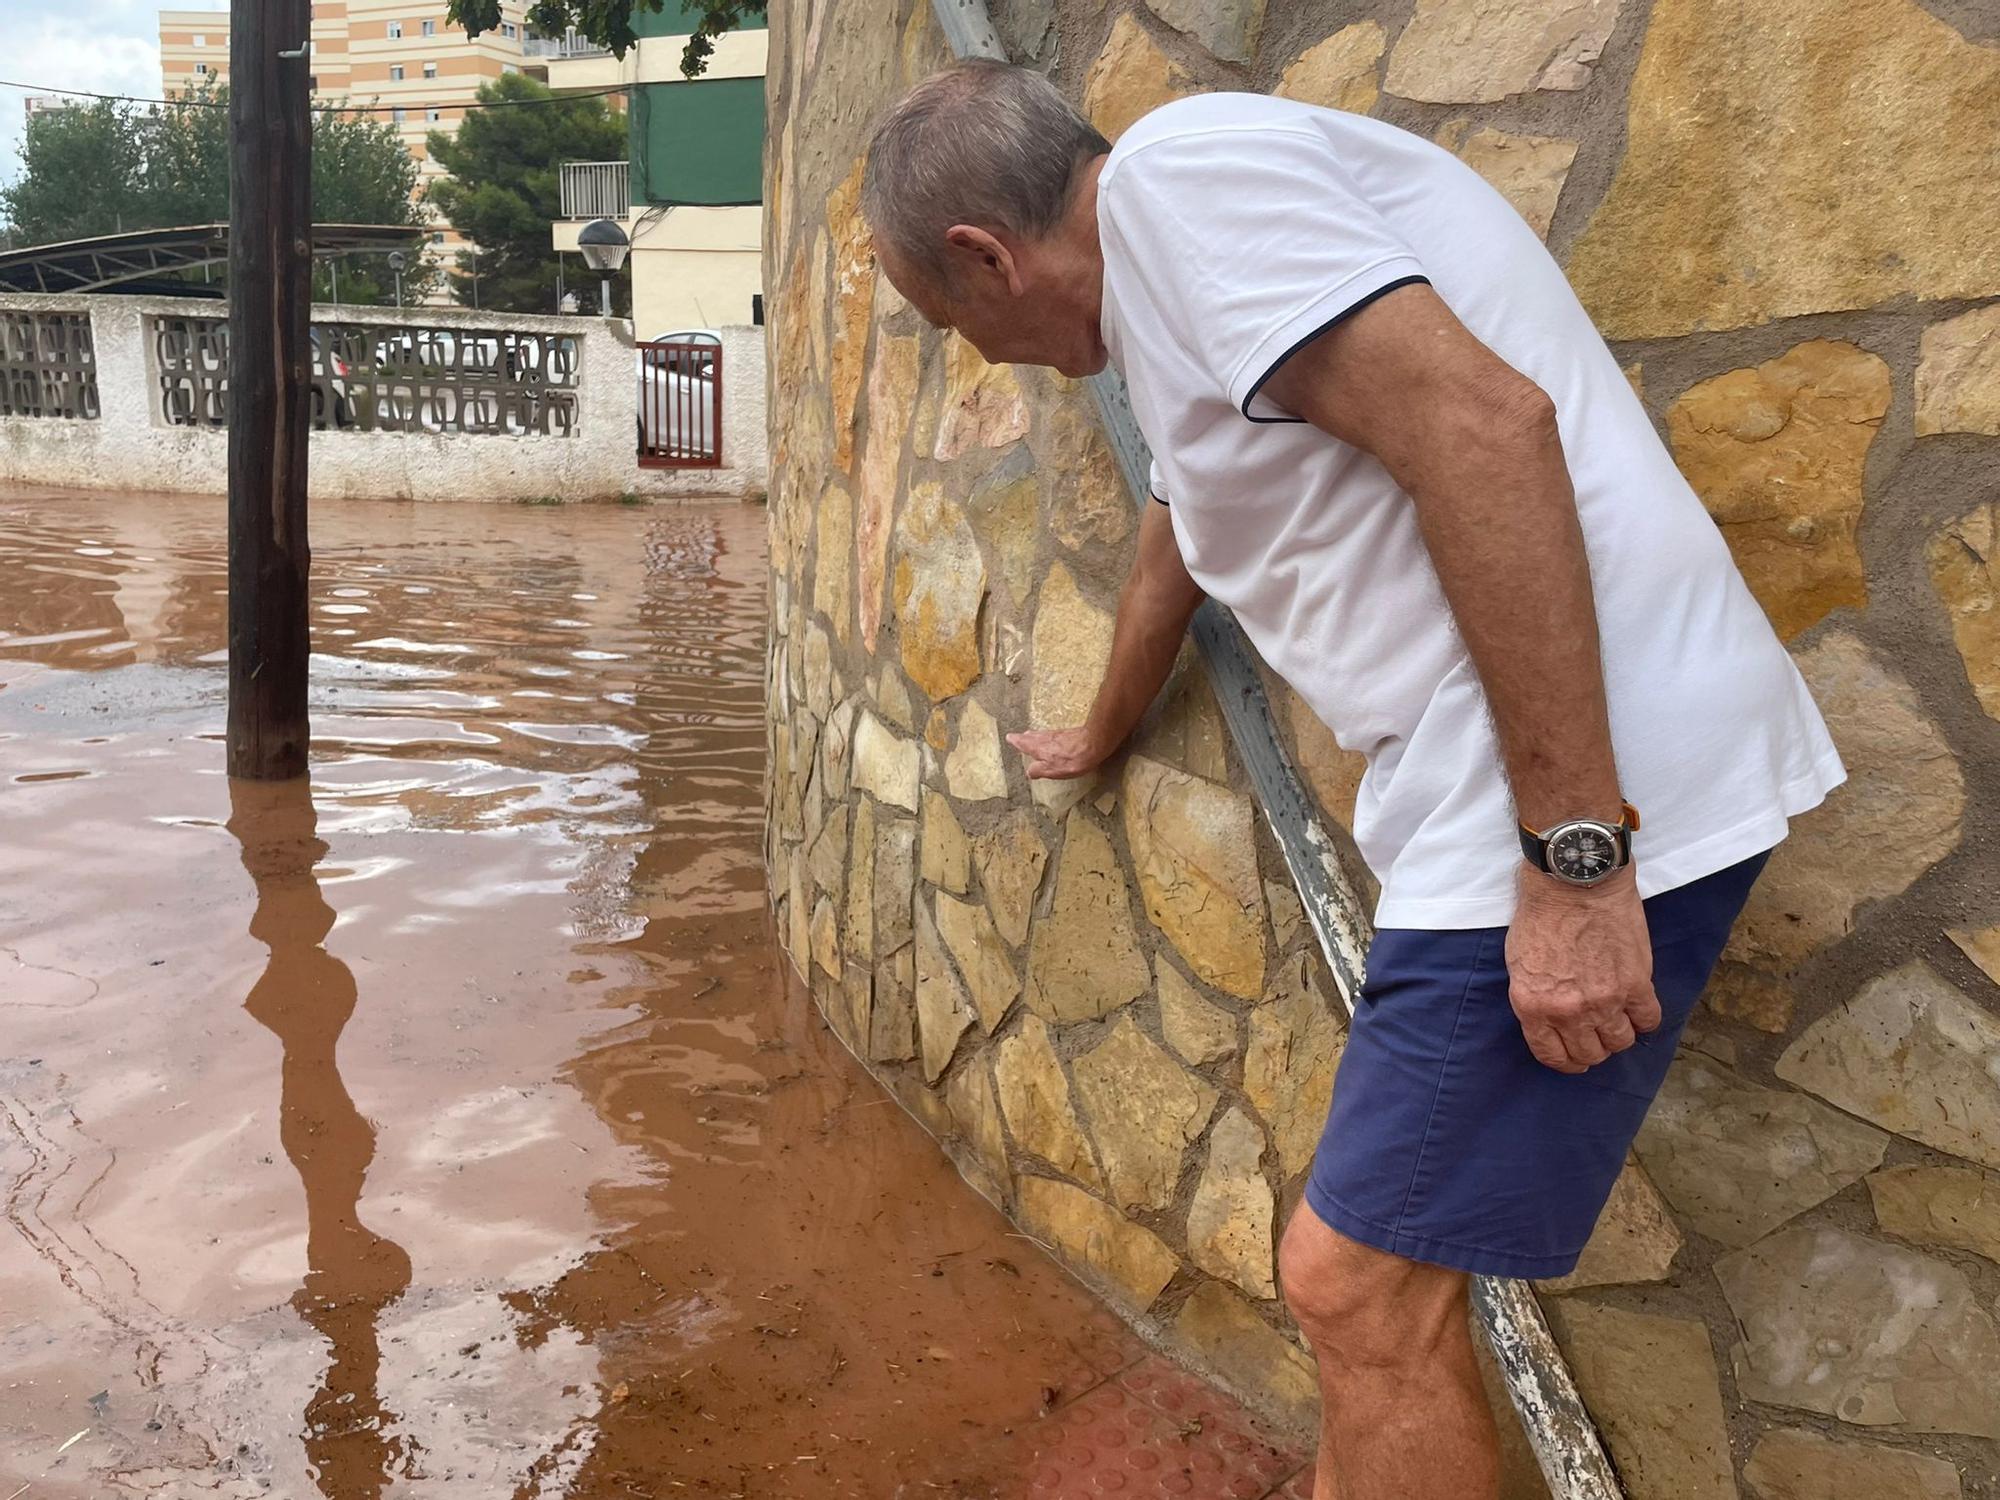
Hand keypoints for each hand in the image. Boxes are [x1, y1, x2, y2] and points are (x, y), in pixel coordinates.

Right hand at [1005, 725, 1106, 780]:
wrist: (1094, 743)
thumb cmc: (1073, 759)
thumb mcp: (1053, 770)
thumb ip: (1039, 770)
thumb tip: (1029, 772)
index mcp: (1039, 748)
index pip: (1023, 743)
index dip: (1016, 741)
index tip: (1009, 738)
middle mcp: (1046, 739)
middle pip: (1031, 736)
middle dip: (1024, 737)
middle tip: (1018, 737)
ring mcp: (1057, 735)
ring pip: (1041, 735)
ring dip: (1034, 736)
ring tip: (1030, 736)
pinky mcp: (1068, 734)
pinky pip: (1052, 735)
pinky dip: (1046, 737)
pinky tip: (1051, 739)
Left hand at [1505, 864, 1657, 1073]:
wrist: (1574, 882)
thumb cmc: (1541, 914)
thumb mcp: (1519, 963)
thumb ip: (1536, 998)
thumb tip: (1551, 1021)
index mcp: (1533, 1006)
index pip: (1552, 1056)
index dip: (1566, 1061)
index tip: (1573, 1056)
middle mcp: (1569, 1011)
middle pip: (1589, 1054)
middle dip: (1592, 1048)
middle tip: (1596, 1034)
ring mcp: (1605, 1001)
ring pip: (1620, 1042)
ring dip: (1618, 1034)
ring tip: (1617, 1018)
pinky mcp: (1636, 985)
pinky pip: (1648, 1020)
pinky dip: (1644, 1018)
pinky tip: (1638, 1007)